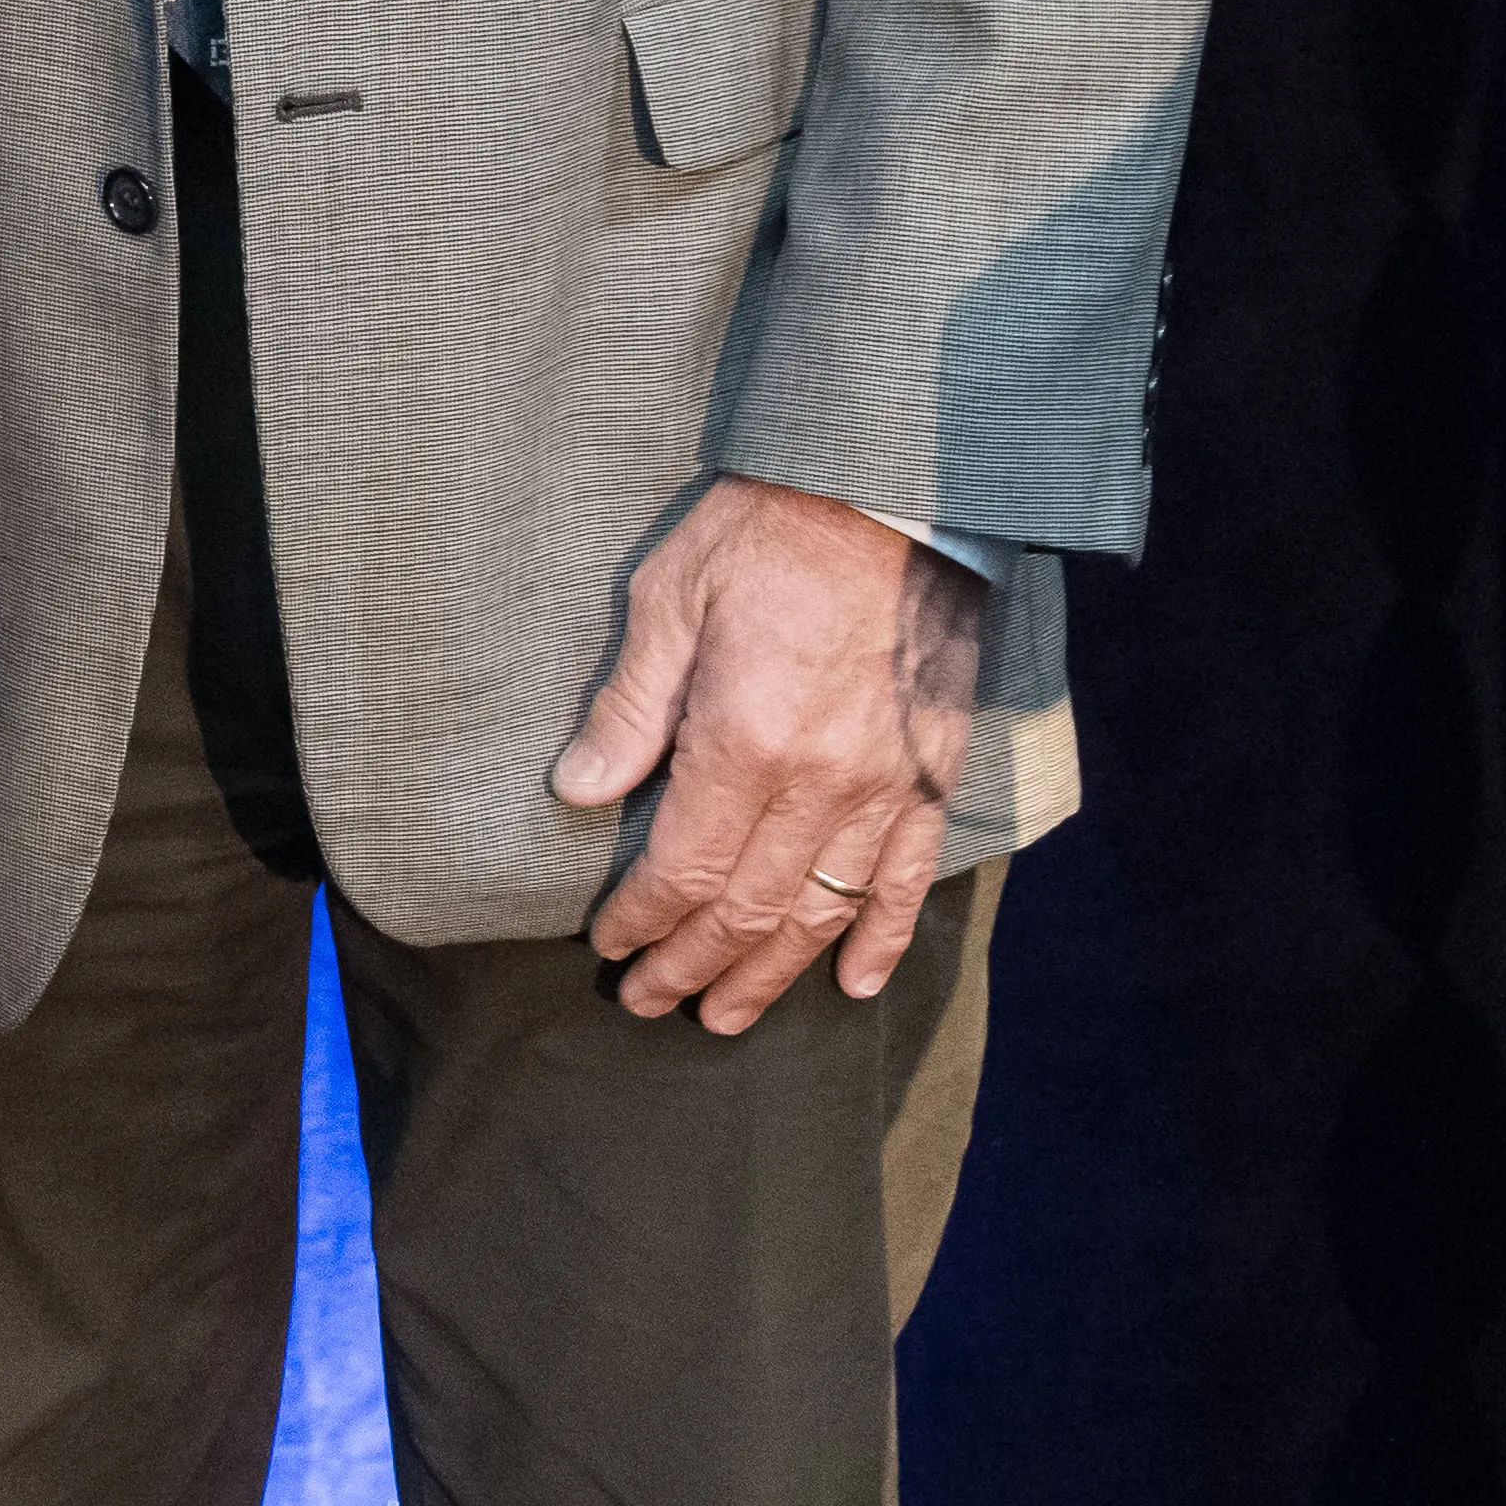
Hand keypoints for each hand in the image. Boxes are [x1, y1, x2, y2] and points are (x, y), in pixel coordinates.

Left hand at [550, 480, 985, 1033]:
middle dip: (691, 966)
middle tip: (649, 1004)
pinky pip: (909, 879)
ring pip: (822, 913)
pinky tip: (858, 984)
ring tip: (725, 1016)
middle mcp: (819, 785)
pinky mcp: (931, 774)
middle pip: (747, 909)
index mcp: (744, 744)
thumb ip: (628, 710)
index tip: (608, 947)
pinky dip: (883, 938)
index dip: (640, 920)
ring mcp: (885, 787)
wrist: (892, 489)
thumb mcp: (671, 601)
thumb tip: (574, 794)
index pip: (682, 870)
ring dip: (770, 974)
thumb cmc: (768, 533)